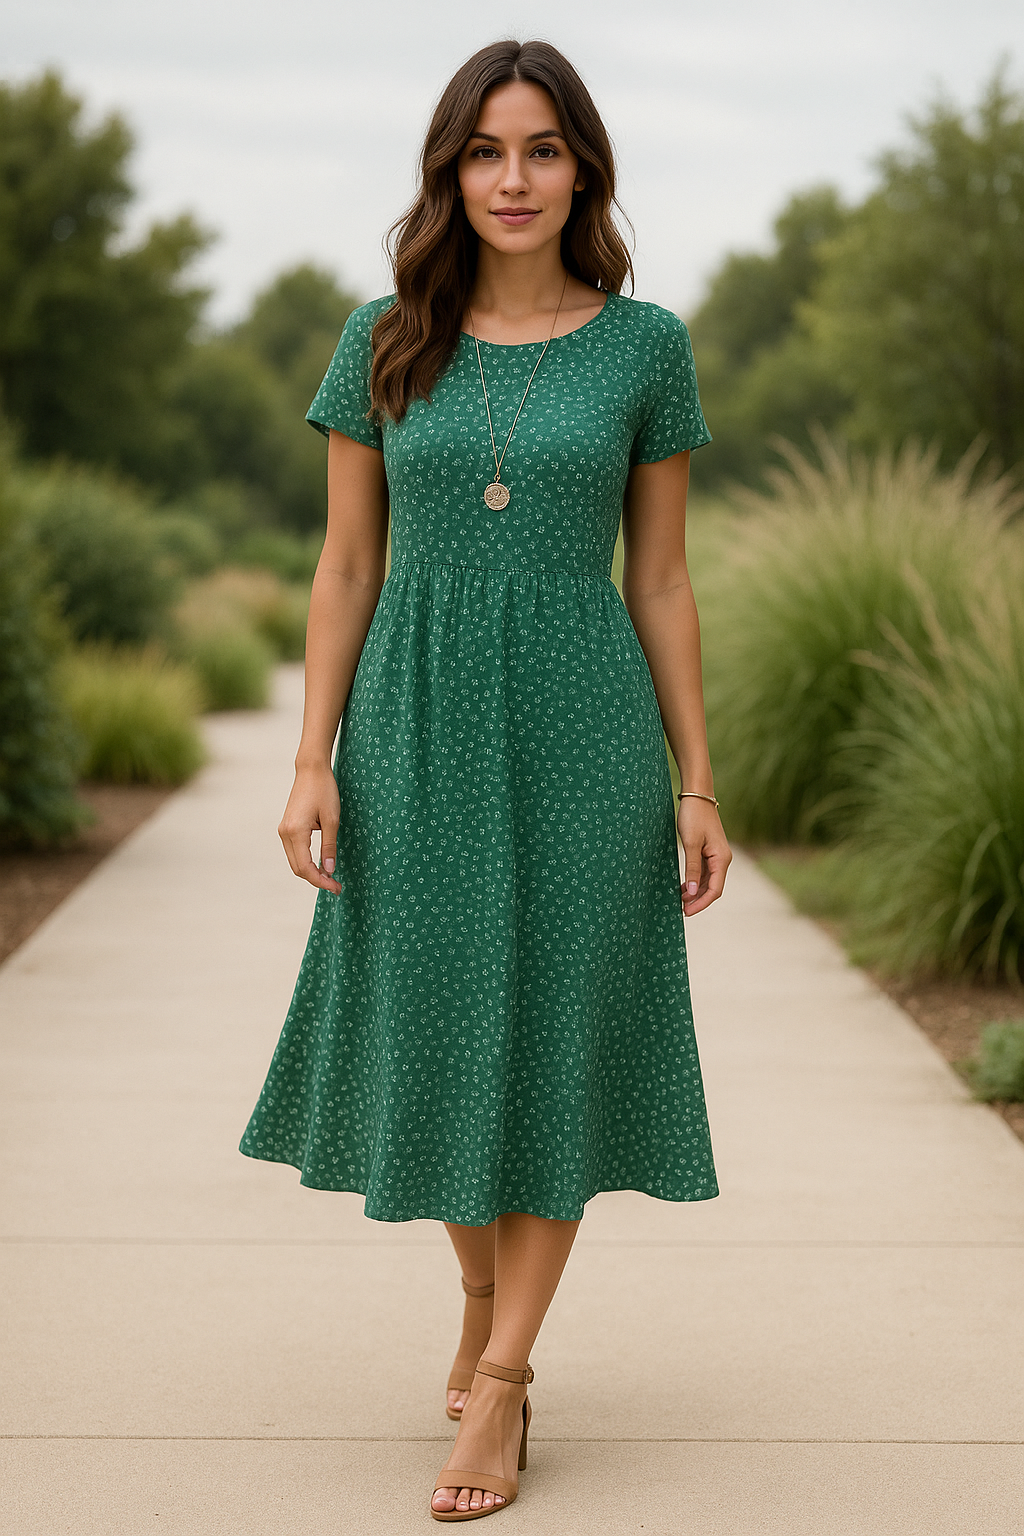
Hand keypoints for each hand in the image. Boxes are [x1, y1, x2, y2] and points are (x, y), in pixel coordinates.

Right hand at [278, 764, 341, 893]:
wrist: (311, 770)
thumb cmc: (324, 790)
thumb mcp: (332, 820)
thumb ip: (329, 846)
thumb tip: (329, 870)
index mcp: (295, 832)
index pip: (305, 868)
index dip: (321, 881)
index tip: (336, 887)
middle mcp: (284, 833)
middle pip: (297, 868)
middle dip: (316, 880)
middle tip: (336, 886)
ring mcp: (283, 830)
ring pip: (295, 862)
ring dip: (311, 872)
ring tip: (331, 877)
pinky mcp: (287, 827)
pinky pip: (295, 852)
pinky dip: (306, 861)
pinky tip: (321, 864)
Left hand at [677, 798, 730, 915]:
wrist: (697, 796)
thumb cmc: (693, 817)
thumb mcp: (691, 843)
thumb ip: (692, 868)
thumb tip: (693, 892)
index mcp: (722, 859)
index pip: (715, 890)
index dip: (701, 903)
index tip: (687, 912)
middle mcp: (722, 859)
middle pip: (712, 888)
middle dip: (698, 901)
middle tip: (681, 910)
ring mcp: (716, 856)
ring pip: (708, 882)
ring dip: (695, 892)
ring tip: (679, 900)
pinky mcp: (709, 852)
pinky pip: (704, 873)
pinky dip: (694, 882)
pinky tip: (683, 887)